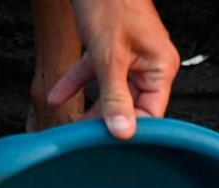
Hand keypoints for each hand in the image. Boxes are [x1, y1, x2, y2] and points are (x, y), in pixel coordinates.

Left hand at [49, 0, 179, 139]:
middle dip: (105, 119)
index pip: (151, 113)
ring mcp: (132, 57)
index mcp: (161, 68)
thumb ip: (115, 96)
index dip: (131, 128)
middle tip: (84, 137)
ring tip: (70, 124)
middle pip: (130, 104)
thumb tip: (123, 132)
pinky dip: (78, 83)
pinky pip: (97, 73)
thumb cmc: (110, 3)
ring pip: (112, 90)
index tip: (109, 142)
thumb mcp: (109, 56)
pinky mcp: (113, 49)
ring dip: (89, 105)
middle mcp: (150, 65)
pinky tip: (57, 95)